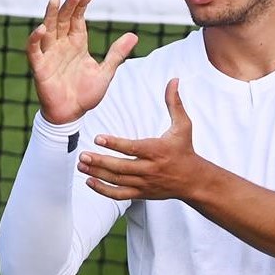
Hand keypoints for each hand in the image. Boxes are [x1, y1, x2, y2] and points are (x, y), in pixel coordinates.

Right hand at [27, 0, 137, 123]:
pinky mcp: (40, 67)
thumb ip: (117, 54)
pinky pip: (35, 51)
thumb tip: (134, 35)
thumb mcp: (105, 72)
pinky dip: (35, 40)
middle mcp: (62, 46)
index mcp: (77, 44)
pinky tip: (41, 29)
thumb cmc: (86, 94)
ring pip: (49, 30)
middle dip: (69, 6)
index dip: (82, 6)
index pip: (78, 20)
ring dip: (51, 15)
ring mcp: (50, 55)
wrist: (72, 115)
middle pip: (64, 20)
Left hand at [77, 78, 205, 200]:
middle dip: (100, 161)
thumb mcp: (183, 125)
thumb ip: (174, 102)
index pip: (133, 148)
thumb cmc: (185, 149)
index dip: (115, 144)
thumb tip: (173, 80)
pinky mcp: (141, 193)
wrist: (193, 180)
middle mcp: (150, 168)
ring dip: (97, 173)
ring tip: (81, 165)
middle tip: (82, 155)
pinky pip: (120, 195)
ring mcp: (145, 183)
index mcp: (158, 150)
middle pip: (121, 167)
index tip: (98, 138)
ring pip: (117, 181)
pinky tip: (89, 182)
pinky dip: (103, 190)